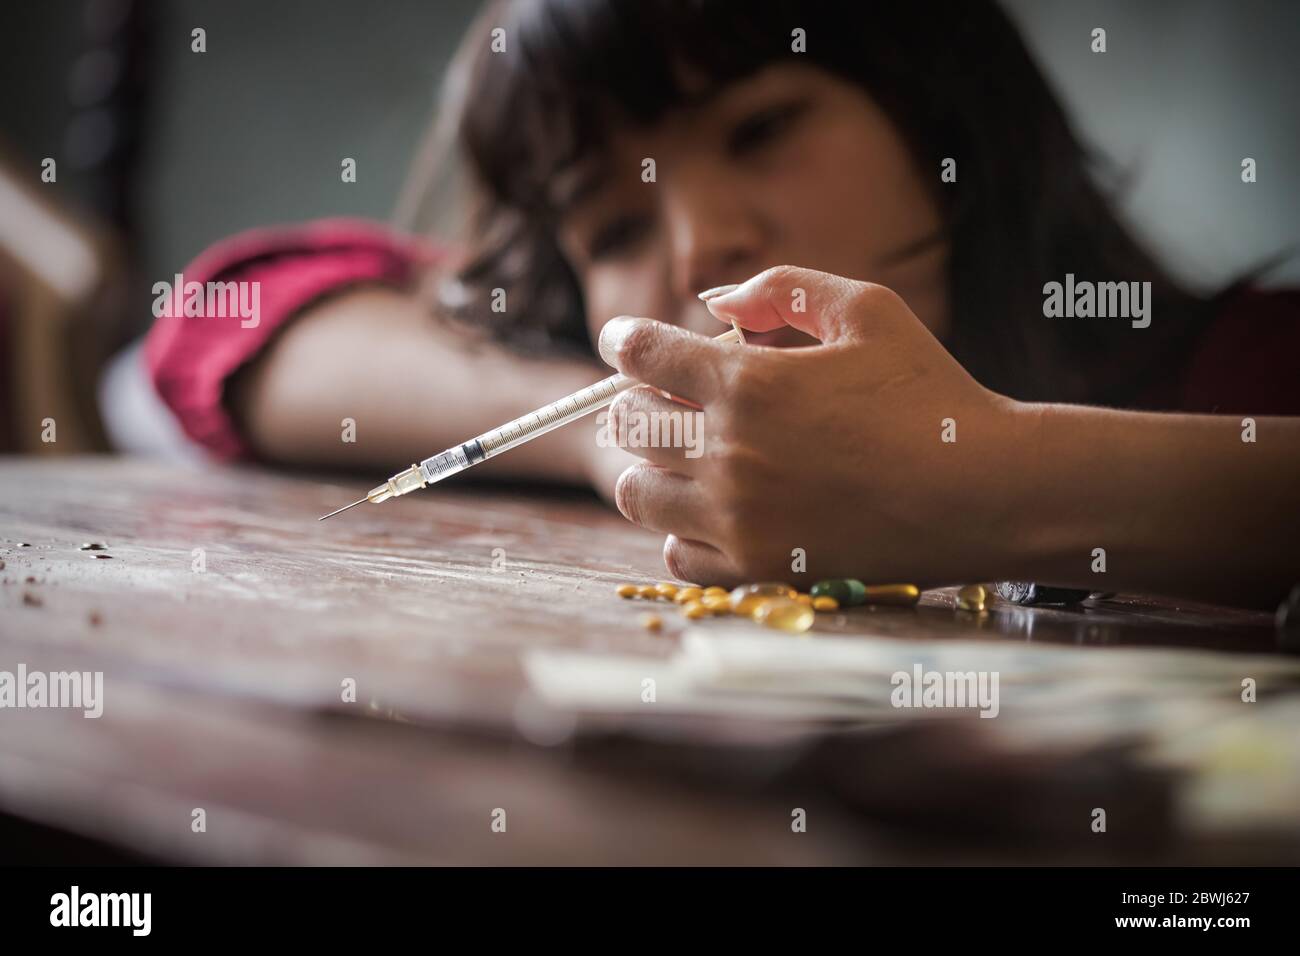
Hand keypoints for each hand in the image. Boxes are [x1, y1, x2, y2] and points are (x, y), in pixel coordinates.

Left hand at [599, 265, 1029, 586]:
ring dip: (648, 468)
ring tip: (681, 457)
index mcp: (748, 383)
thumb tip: (715, 302)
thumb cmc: (931, 393)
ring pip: (638, 494)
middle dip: (636, 401)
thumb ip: (782, 290)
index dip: (624, 340)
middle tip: (662, 398)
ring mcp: (738, 517)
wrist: (985, 492)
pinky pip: (676, 554)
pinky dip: (678, 530)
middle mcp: (729, 452)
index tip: (623, 340)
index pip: (642, 355)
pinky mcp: (756, 568)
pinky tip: (707, 511)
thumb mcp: (867, 310)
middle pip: (628, 424)